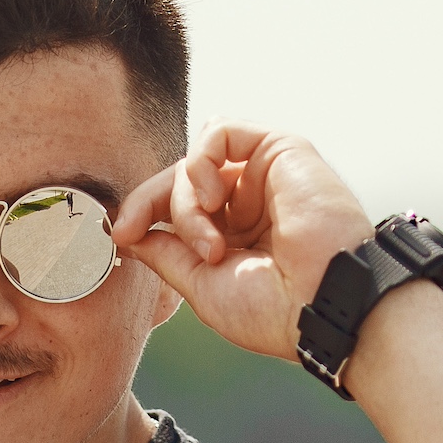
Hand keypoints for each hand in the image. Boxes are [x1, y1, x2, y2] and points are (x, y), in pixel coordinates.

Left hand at [111, 125, 374, 361]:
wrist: (324, 306)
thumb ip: (167, 255)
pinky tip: (213, 200)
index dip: (141, 214)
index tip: (118, 235)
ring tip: (210, 245)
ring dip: (184, 202)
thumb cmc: (275, 310)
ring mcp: (264, 175)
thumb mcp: (202, 286)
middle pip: (178, 180)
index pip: (175, 207)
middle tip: (133, 232)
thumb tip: (129, 234)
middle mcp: (249, 202)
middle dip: (149, 205)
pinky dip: (200, 162)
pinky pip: (219, 132)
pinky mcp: (281, 149)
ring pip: (194, 162)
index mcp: (235, 235)